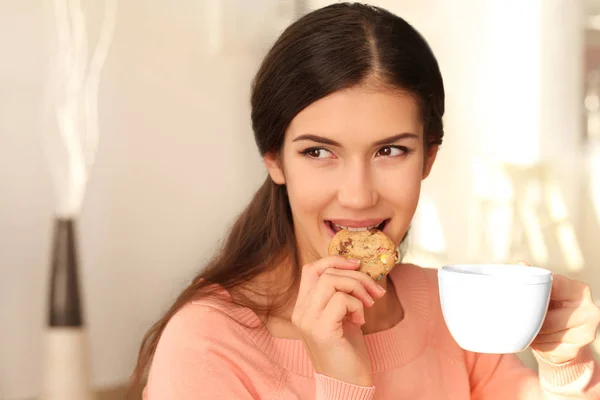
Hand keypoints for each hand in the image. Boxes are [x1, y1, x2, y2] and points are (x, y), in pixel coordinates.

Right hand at [291, 256, 385, 385]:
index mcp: (303, 307)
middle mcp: (300, 312)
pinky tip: (360, 321)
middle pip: (325, 272)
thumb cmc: (347, 351)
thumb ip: (340, 294)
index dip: (335, 260)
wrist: (346, 385)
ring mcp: (308, 321)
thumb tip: (356, 268)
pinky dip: (357, 305)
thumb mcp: (342, 316)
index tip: (357, 265)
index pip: (311, 269)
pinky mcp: (321, 330)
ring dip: (358, 288)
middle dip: (356, 276)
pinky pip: (341, 300)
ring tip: (368, 305)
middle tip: (374, 292)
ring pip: (332, 281)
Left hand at [521, 261, 599, 363]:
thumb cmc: (551, 306)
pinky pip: (549, 348)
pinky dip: (538, 345)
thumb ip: (534, 277)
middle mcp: (589, 310)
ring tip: (528, 328)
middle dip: (531, 319)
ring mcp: (586, 333)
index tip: (520, 296)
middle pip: (547, 318)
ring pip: (546, 333)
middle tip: (518, 317)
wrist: (564, 335)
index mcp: (579, 290)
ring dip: (532, 333)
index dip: (534, 294)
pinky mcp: (577, 350)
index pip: (552, 288)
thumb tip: (521, 264)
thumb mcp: (545, 290)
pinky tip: (537, 339)